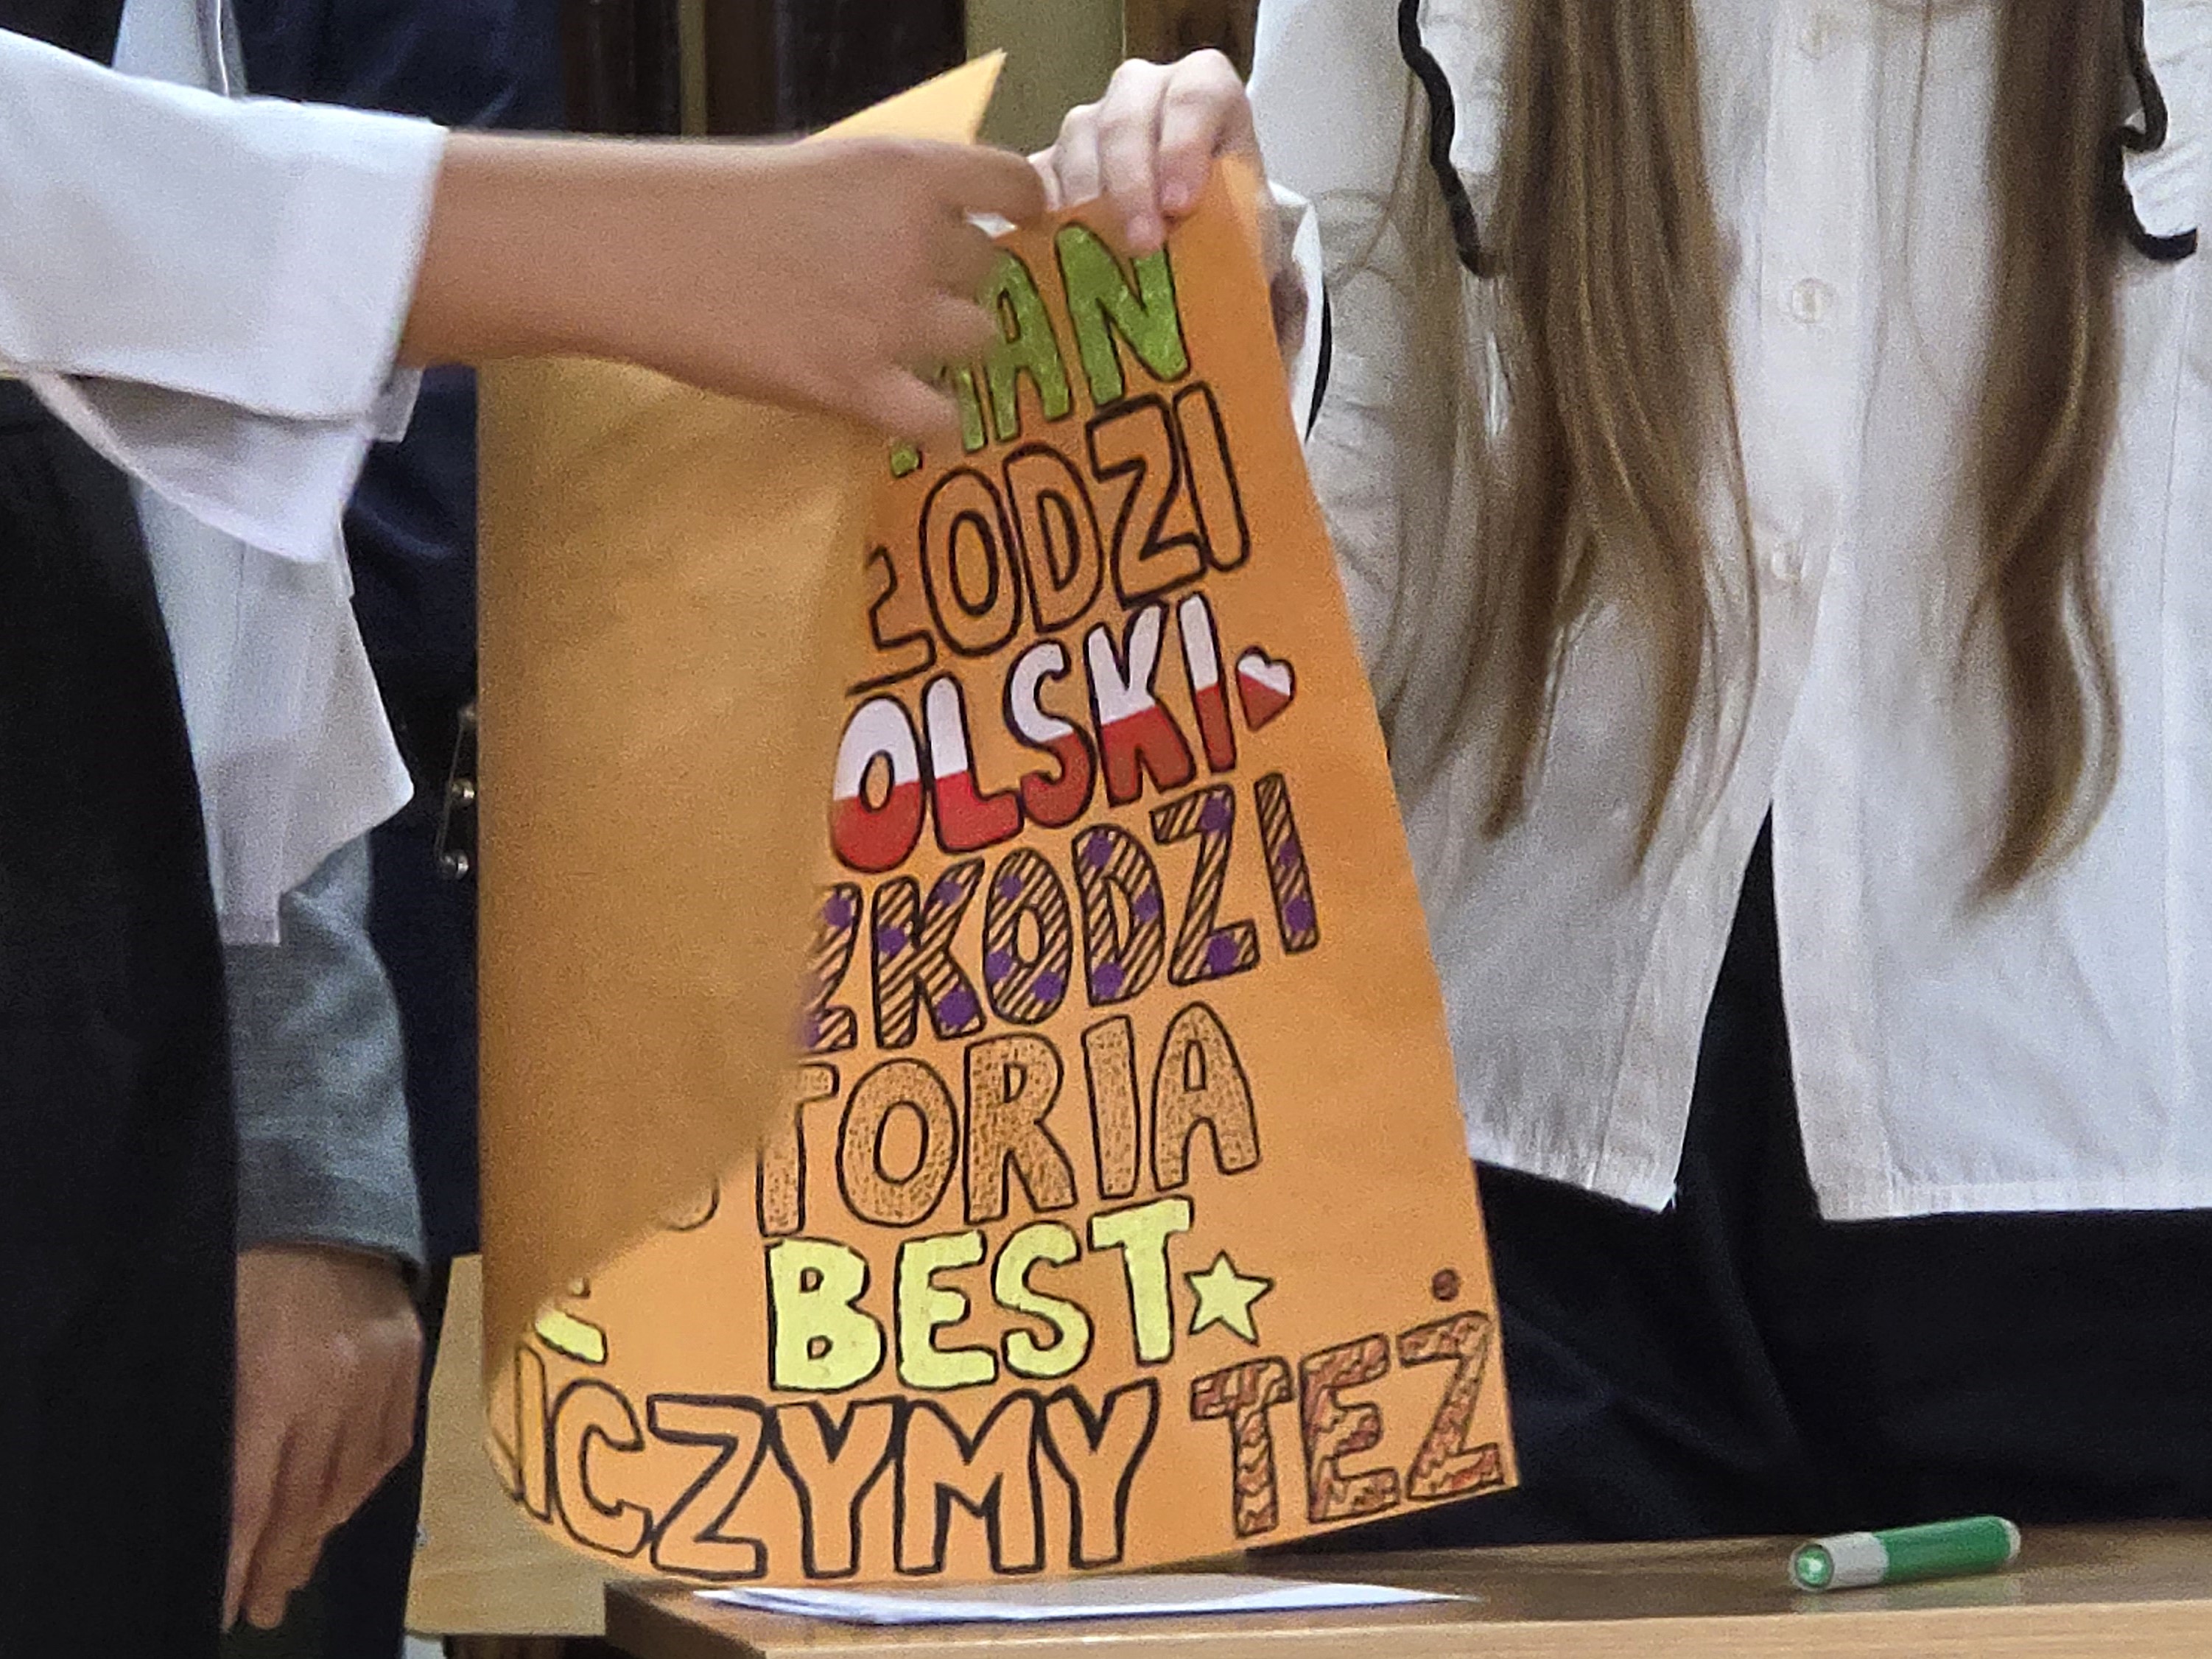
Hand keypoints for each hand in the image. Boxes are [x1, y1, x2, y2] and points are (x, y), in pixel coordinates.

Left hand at [227, 1245, 422, 1630]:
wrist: (327, 1201)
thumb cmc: (251, 1271)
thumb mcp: (220, 1341)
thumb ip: (229, 1418)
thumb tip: (230, 1497)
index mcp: (276, 1381)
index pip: (255, 1495)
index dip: (241, 1557)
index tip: (228, 1602)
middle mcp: (335, 1389)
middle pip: (306, 1501)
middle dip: (281, 1563)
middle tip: (265, 1608)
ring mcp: (381, 1376)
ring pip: (353, 1479)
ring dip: (322, 1532)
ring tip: (298, 1568)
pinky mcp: (412, 1360)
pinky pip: (392, 1445)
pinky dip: (366, 1486)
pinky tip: (344, 1508)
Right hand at [405, 134, 1048, 437]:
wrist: (641, 250)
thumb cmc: (714, 202)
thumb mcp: (823, 170)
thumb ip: (890, 201)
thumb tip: (944, 232)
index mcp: (908, 172)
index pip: (1016, 187)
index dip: (1023, 214)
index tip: (1015, 231)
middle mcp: (915, 240)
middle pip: (990, 275)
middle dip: (958, 288)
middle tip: (907, 299)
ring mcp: (891, 317)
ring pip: (978, 343)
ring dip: (948, 351)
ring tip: (900, 354)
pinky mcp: (857, 385)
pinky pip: (941, 422)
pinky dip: (937, 429)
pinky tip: (918, 426)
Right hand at [1035, 52, 1271, 260]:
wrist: (1198, 238)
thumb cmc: (1227, 222)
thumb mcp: (1244, 226)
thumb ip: (1231, 230)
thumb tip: (1207, 272)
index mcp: (1203, 88)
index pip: (1194, 97)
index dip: (1183, 147)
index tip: (1181, 206)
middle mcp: (1142, 91)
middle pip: (1125, 118)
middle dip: (1132, 184)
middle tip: (1142, 243)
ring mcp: (1090, 121)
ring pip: (1077, 144)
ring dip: (1089, 204)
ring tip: (1099, 258)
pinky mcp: (1051, 160)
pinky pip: (1037, 178)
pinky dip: (1045, 215)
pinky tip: (1057, 253)